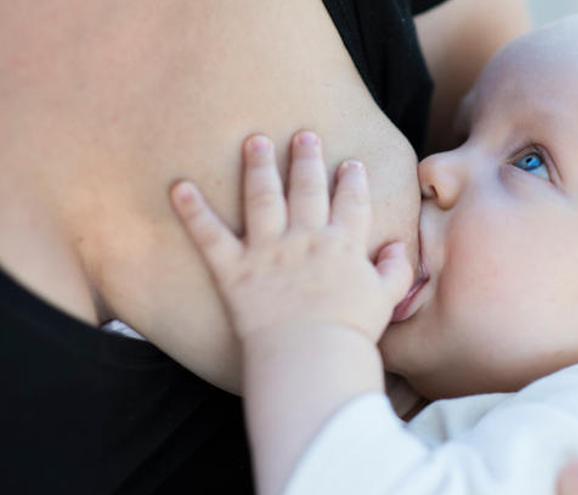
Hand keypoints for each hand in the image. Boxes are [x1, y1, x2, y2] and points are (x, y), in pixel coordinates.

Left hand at [170, 131, 412, 343]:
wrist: (312, 355)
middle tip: (303, 136)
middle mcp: (305, 238)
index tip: (351, 164)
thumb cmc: (352, 331)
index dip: (352, 180)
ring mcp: (268, 251)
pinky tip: (178, 187)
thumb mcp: (386, 299)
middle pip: (307, 188)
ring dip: (258, 166)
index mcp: (343, 244)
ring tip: (255, 141)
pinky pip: (210, 236)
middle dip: (306, 158)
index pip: (351, 202)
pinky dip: (192, 211)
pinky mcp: (234, 270)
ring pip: (262, 197)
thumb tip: (397, 246)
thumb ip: (395, 270)